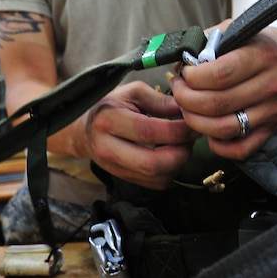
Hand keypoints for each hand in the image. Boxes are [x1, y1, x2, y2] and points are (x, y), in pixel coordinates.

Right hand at [80, 81, 196, 189]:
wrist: (84, 130)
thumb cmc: (111, 106)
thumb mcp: (132, 92)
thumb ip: (159, 100)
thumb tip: (184, 109)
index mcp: (109, 121)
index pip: (148, 132)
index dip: (177, 130)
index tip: (192, 123)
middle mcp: (108, 149)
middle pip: (153, 164)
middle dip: (181, 153)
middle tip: (191, 138)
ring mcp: (115, 168)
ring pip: (157, 177)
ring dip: (178, 163)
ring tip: (182, 145)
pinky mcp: (124, 179)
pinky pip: (155, 184)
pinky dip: (171, 172)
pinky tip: (171, 155)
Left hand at [170, 24, 276, 160]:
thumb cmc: (269, 44)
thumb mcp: (243, 29)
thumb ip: (211, 40)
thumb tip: (183, 59)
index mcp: (262, 56)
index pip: (219, 74)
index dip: (192, 77)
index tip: (184, 73)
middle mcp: (270, 85)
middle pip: (217, 103)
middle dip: (186, 99)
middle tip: (178, 91)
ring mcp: (273, 111)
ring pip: (225, 128)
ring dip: (196, 122)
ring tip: (188, 109)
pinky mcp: (273, 129)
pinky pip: (243, 148)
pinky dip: (220, 146)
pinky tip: (209, 131)